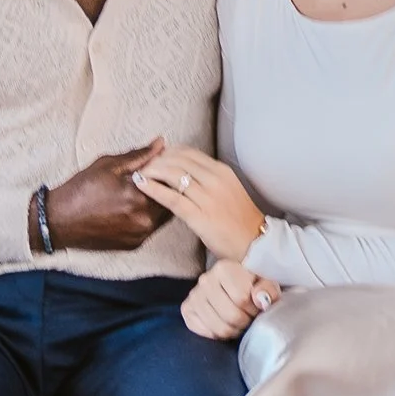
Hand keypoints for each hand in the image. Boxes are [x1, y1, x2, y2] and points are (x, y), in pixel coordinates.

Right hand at [44, 141, 171, 251]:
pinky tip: (138, 204)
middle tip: (159, 173)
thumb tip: (161, 143)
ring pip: (164, 215)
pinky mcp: (134, 244)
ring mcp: (140, 235)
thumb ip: (139, 155)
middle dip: (168, 185)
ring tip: (147, 188)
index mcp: (138, 197)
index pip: (171, 182)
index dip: (171, 169)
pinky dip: (151, 214)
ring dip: (162, 201)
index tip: (165, 160)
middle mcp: (142, 220)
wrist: (59, 221)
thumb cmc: (81, 189)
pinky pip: (153, 227)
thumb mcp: (108, 165)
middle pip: (171, 199)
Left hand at [132, 144, 266, 258]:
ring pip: (173, 175)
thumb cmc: (239, 219)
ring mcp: (208, 197)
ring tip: (139, 173)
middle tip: (142, 165)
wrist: (255, 243)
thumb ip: (209, 178)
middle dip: (156, 160)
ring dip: (152, 171)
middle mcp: (215, 180)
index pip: (188, 152)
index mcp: (222, 171)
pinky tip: (141, 185)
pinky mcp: (200, 216)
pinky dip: (153, 189)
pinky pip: (172, 198)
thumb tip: (184, 170)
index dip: (167, 152)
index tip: (155, 156)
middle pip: (178, 160)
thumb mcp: (229, 188)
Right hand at [183, 259, 279, 341]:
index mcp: (224, 268)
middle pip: (231, 316)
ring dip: (233, 331)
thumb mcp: (265, 282)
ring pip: (218, 328)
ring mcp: (193, 295)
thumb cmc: (251, 284)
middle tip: (248, 317)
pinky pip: (204, 333)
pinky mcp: (187, 309)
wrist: (232, 282)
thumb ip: (267, 289)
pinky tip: (224, 324)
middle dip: (245, 322)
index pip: (242, 299)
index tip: (257, 307)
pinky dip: (218, 335)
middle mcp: (205, 280)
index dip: (254, 309)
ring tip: (238, 322)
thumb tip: (260, 300)